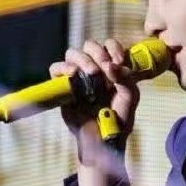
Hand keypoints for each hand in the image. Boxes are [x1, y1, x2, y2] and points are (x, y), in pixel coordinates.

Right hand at [49, 37, 139, 159]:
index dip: (113, 48)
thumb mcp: (129, 98)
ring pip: (72, 53)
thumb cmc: (119, 120)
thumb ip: (126, 79)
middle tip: (105, 67)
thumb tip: (110, 65)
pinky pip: (56, 68)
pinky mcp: (63, 86)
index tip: (119, 61)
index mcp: (111, 68)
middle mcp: (93, 69)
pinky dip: (64, 67)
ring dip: (84, 59)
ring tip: (92, 74)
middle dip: (98, 52)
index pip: (109, 45)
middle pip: (89, 45)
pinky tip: (74, 74)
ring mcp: (77, 77)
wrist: (104, 139)